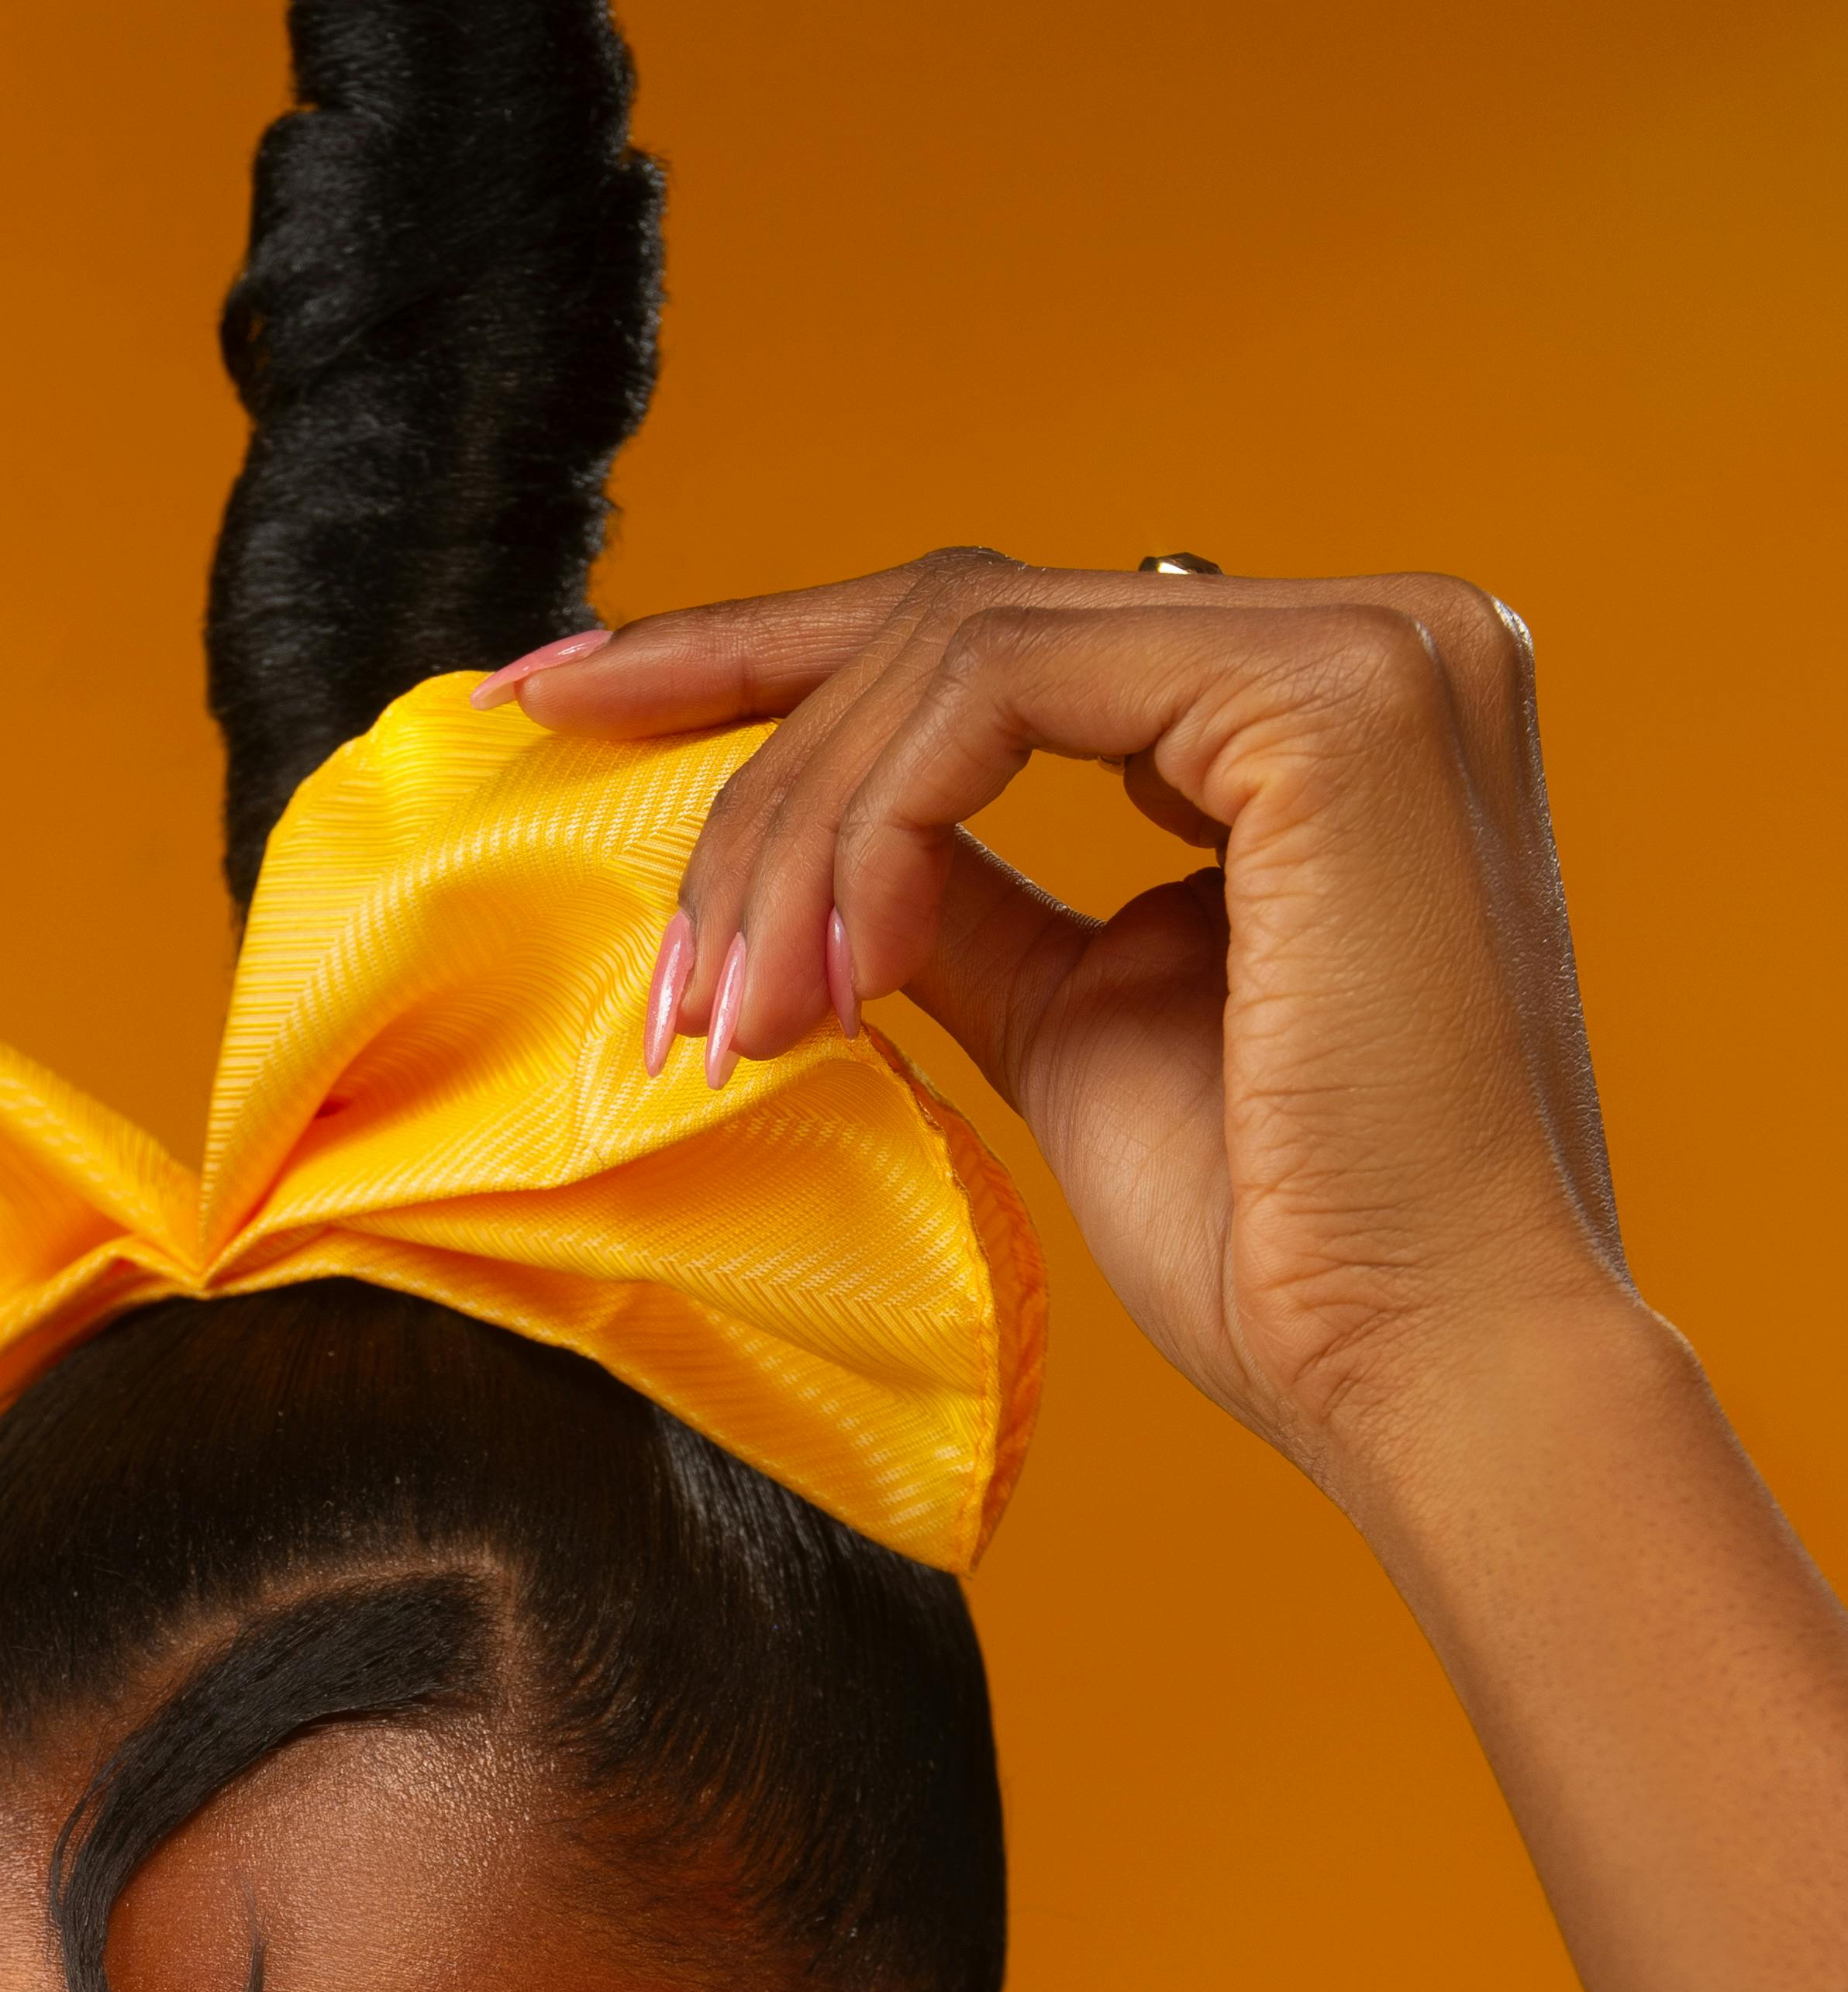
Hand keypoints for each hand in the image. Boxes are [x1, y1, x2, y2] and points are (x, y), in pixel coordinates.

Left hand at [485, 556, 1629, 1506]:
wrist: (1431, 1371)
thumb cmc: (1286, 1246)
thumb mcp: (1076, 1021)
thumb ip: (967, 896)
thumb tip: (826, 846)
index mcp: (1324, 704)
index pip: (994, 638)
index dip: (758, 657)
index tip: (560, 703)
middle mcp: (1377, 632)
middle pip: (951, 620)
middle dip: (738, 748)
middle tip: (614, 910)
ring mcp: (1374, 644)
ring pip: (952, 651)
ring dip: (789, 835)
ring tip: (722, 1016)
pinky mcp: (1337, 696)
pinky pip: (998, 696)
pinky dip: (869, 832)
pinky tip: (826, 980)